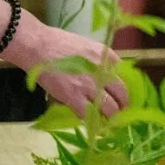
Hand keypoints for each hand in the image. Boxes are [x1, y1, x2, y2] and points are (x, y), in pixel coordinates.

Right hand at [1, 14, 127, 115]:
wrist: (39, 46)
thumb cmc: (60, 43)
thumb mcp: (89, 47)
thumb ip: (100, 62)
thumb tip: (105, 77)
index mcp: (108, 57)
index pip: (125, 77)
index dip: (122, 89)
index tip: (119, 95)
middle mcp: (104, 71)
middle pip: (122, 94)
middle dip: (122, 105)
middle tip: (118, 111)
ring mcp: (90, 85)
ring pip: (110, 108)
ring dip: (110, 116)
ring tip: (107, 119)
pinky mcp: (74, 96)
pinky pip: (90, 114)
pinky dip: (92, 120)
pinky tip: (91, 121)